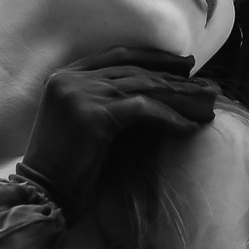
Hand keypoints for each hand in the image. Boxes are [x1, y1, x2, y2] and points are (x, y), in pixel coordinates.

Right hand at [13, 46, 215, 221]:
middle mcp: (70, 78)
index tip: (182, 65)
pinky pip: (143, 109)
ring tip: (204, 105)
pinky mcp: (94, 114)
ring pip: (142, 86)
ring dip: (178, 96)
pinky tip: (189, 128)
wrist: (43, 193)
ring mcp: (80, 93)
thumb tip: (154, 93)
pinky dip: (170, 118)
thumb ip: (105, 100)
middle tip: (203, 84)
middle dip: (172, 75)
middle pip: (133, 69)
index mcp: (65, 76)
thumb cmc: (66, 165)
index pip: (117, 55)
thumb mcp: (83, 122)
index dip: (153, 57)